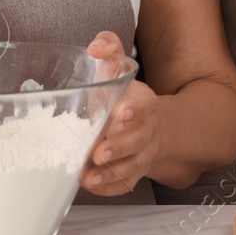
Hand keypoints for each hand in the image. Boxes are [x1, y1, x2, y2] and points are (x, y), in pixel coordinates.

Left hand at [80, 32, 160, 195]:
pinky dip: (110, 187)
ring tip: (88, 176)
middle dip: (120, 147)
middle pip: (140, 140)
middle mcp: (147, 128)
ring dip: (112, 173)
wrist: (144, 121)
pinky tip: (91, 186)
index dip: (135, 109)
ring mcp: (143, 152)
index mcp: (145, 101)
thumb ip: (108, 47)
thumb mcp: (117, 66)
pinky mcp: (134, 170)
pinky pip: (127, 182)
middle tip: (98, 152)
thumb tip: (96, 48)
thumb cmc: (123, 93)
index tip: (120, 112)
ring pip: (134, 165)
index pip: (145, 104)